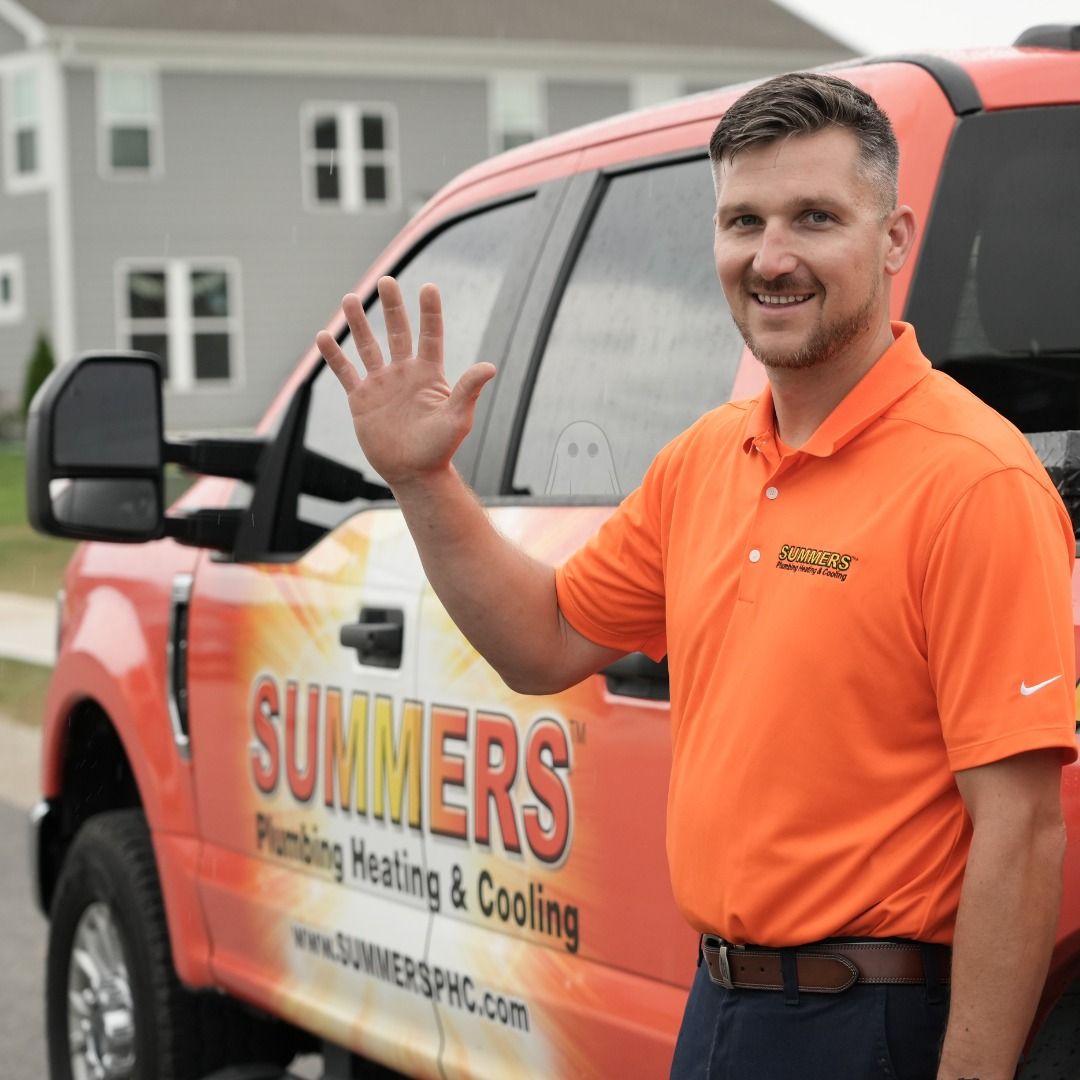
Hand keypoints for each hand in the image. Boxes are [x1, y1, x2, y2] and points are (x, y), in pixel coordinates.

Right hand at [315, 276, 495, 489]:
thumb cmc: (440, 448)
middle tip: (386, 280)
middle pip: (397, 332)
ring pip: (368, 346)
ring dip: (359, 323)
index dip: (429, 312)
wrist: (414, 473)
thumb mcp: (457, 417)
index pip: (430, 335)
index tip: (428, 287)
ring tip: (350, 298)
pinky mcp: (362, 399)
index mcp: (429, 374)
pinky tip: (323, 336)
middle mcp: (404, 373)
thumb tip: (489, 367)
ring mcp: (381, 384)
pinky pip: (346, 372)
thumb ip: (468, 389)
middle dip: (392, 306)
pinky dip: (335, 355)